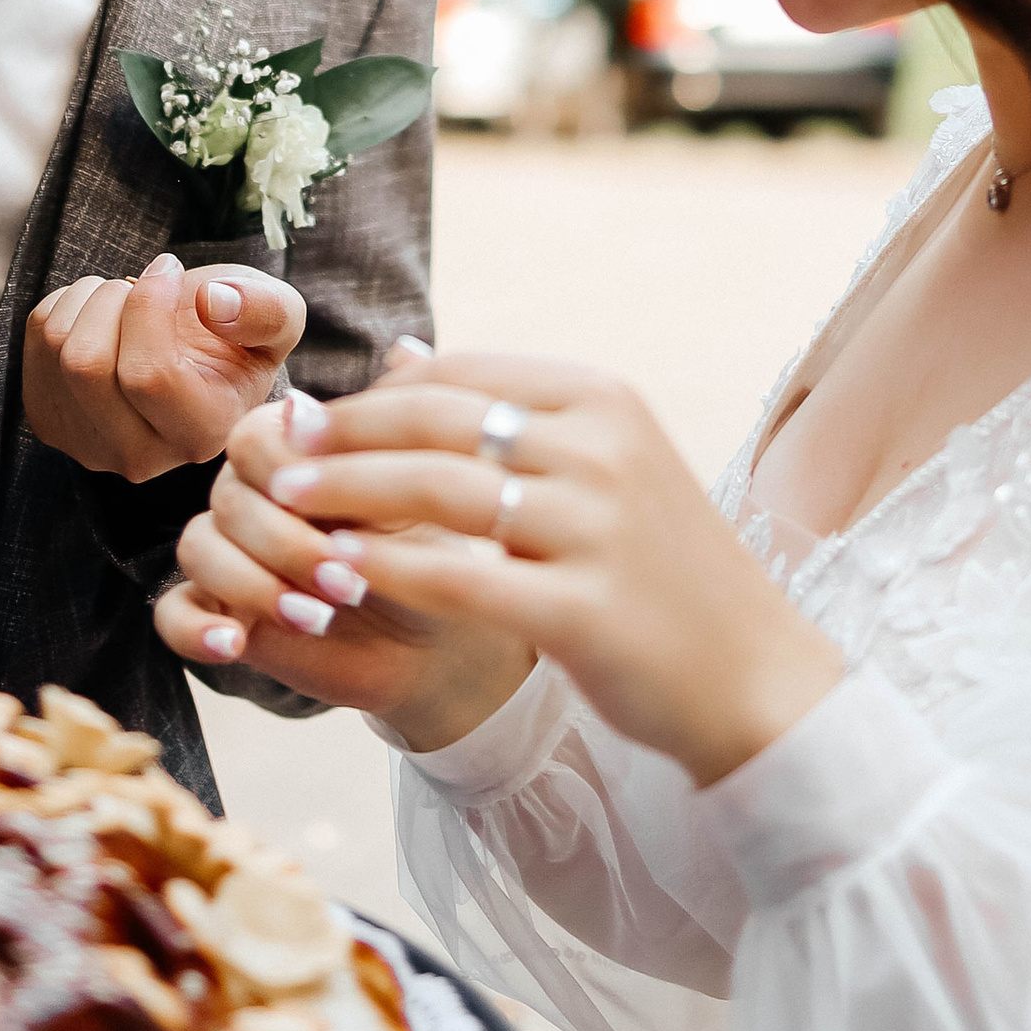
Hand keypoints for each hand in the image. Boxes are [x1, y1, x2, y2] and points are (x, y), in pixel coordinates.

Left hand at [23, 251, 307, 479]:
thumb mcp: (278, 314)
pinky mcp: (51, 420)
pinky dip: (64, 306)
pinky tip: (101, 317)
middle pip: (87, 366)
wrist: (197, 352)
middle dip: (112, 298)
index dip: (150, 304)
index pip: (148, 375)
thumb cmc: (238, 333)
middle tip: (141, 282)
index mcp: (202, 435)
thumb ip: (266, 310)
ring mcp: (88, 445)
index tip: (169, 268)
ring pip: (58, 349)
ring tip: (124, 298)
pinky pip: (36, 342)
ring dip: (89, 297)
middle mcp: (142, 457)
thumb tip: (213, 302)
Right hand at [155, 371, 535, 740]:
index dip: (289, 480)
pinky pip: (172, 616)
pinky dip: (196, 629)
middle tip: (345, 583)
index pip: (252, 443)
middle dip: (284, 544)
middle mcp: (248, 492)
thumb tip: (405, 348)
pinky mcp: (219, 614)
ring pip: (197, 550)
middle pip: (225, 499)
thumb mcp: (425, 483)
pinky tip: (236, 643)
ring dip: (253, 585)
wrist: (438, 635)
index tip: (346, 518)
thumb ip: (407, 422)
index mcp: (287, 447)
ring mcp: (228, 553)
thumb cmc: (433, 547)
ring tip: (317, 617)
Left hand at [249, 350, 843, 785]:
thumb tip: (397, 354)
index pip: (463, 372)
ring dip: (351, 492)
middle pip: (440, 421)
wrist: (752, 677)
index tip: (316, 412)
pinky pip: (461, 577)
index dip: (377, 391)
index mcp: (603, 400)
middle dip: (347, 431)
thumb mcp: (603, 467)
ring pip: (439, 490)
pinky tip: (341, 570)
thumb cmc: (660, 570)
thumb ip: (507, 414)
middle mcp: (603, 449)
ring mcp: (598, 528)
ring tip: (290, 502)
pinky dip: (391, 568)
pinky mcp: (585, 610)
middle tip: (278, 445)